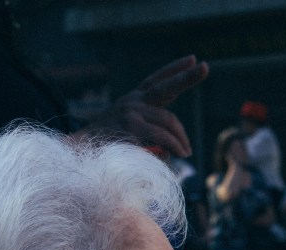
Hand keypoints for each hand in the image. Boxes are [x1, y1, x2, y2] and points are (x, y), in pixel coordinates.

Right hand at [74, 56, 209, 156]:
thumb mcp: (130, 138)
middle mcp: (132, 101)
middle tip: (205, 67)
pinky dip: (175, 145)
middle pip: (165, 87)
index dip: (174, 69)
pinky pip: (163, 136)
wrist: (79, 154)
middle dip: (187, 77)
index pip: (155, 80)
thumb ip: (153, 138)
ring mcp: (131, 110)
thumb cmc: (106, 150)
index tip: (193, 60)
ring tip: (187, 152)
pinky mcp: (132, 124)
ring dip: (181, 138)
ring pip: (169, 120)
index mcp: (132, 101)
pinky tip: (182, 153)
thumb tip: (179, 146)